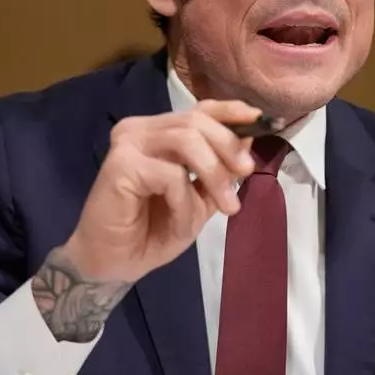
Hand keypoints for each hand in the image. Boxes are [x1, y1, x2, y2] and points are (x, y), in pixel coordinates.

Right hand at [33, 100, 259, 340]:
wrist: (113, 264)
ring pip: (186, 140)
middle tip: (247, 173)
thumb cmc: (152, 232)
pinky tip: (181, 223)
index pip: (199, 109)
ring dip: (213, 174)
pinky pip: (171, 175)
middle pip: (196, 120)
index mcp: (158, 132)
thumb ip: (220, 171)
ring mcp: (128, 143)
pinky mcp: (120, 164)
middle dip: (228, 147)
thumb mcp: (199, 200)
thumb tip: (247, 140)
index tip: (261, 121)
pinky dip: (185, 201)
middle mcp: (140, 129)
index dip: (231, 111)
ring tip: (226, 207)